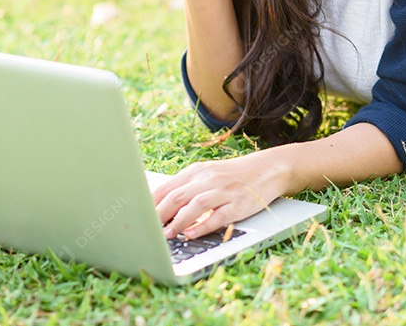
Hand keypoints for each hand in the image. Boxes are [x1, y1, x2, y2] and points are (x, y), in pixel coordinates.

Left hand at [151, 151, 290, 240]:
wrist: (268, 169)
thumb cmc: (232, 175)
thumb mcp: (206, 175)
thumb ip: (184, 187)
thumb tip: (156, 204)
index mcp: (197, 171)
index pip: (167, 188)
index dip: (150, 204)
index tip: (137, 217)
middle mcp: (209, 179)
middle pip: (177, 196)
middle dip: (159, 215)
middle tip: (146, 229)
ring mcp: (224, 191)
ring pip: (196, 205)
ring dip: (179, 221)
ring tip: (167, 235)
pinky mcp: (239, 204)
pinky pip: (218, 216)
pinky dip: (203, 225)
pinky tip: (192, 233)